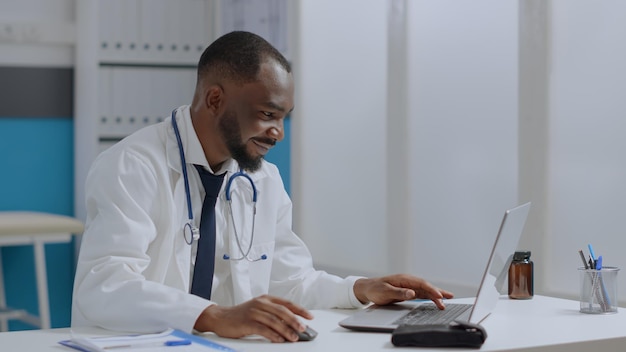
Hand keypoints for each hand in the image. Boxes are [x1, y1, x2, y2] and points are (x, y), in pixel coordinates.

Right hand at [193, 295, 312, 342]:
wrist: (220, 317)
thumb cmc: (241, 315)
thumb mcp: (258, 310)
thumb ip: (273, 314)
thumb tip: (291, 324)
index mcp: (266, 299)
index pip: (286, 303)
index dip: (299, 309)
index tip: (309, 316)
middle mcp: (260, 303)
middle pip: (282, 311)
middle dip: (295, 320)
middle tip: (303, 329)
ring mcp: (253, 312)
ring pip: (274, 321)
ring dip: (286, 330)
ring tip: (294, 337)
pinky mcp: (247, 322)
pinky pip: (263, 329)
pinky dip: (273, 335)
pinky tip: (279, 340)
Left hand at [353, 274, 453, 308]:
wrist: (367, 289)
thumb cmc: (375, 289)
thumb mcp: (385, 292)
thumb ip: (399, 292)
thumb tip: (412, 293)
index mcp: (403, 279)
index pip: (421, 284)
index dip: (431, 290)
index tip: (439, 296)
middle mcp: (408, 281)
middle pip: (425, 286)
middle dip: (437, 292)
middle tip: (448, 298)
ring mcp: (408, 286)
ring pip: (425, 290)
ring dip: (435, 295)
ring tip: (447, 300)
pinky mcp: (407, 292)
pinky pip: (421, 294)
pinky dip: (429, 297)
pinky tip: (436, 300)